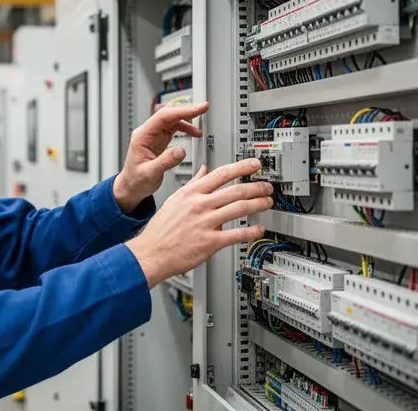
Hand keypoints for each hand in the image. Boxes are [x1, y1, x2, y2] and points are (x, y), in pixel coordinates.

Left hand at [112, 102, 208, 212]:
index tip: (197, 109)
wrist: (132, 187)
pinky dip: (185, 128)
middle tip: (203, 108)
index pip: (163, 117)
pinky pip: (174, 128)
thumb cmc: (136, 181)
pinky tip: (193, 132)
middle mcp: (147, 133)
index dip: (181, 111)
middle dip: (186, 111)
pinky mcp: (160, 140)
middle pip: (168, 114)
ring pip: (172, 120)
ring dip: (187, 120)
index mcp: (142, 136)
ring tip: (200, 127)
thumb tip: (181, 150)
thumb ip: (165, 162)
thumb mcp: (150, 174)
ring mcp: (154, 135)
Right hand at [125, 159, 273, 287]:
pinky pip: (236, 234)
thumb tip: (203, 170)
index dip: (241, 167)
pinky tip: (258, 229)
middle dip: (256, 187)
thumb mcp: (174, 200)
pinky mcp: (210, 242)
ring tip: (267, 202)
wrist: (150, 252)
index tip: (254, 165)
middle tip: (267, 186)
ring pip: (239, 208)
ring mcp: (206, 223)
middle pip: (235, 190)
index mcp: (191, 193)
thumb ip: (192, 184)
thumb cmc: (160, 230)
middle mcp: (200, 205)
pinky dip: (251, 231)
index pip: (221, 174)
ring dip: (258, 204)